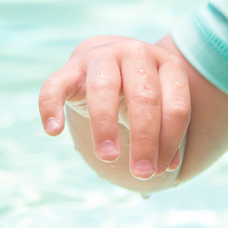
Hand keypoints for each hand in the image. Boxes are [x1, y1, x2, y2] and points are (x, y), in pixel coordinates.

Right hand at [38, 35, 189, 180]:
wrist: (111, 58)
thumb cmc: (139, 92)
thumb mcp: (159, 108)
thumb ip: (165, 135)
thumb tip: (165, 167)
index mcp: (167, 64)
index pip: (175, 106)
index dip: (169, 141)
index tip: (158, 171)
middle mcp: (136, 54)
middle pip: (144, 97)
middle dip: (145, 139)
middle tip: (141, 173)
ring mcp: (103, 56)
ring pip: (103, 88)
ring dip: (106, 125)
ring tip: (108, 158)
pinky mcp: (71, 67)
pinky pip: (56, 85)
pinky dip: (51, 107)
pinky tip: (53, 131)